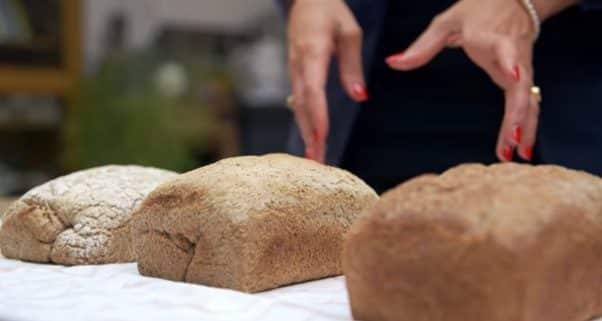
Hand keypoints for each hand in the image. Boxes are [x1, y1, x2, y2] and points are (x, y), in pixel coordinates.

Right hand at [287, 0, 367, 162]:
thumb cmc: (330, 12)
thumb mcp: (350, 33)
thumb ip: (352, 65)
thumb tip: (360, 96)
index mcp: (312, 52)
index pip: (313, 89)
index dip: (317, 115)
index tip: (322, 136)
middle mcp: (299, 64)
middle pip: (302, 104)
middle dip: (310, 133)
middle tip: (317, 160)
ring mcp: (294, 69)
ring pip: (299, 105)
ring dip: (306, 131)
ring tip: (314, 157)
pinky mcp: (295, 72)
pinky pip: (299, 100)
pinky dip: (306, 120)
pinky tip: (312, 137)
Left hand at [386, 0, 577, 161]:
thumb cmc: (477, 10)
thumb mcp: (446, 23)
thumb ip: (421, 47)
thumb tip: (392, 62)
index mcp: (495, 38)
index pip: (506, 49)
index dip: (510, 62)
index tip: (512, 77)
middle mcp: (514, 55)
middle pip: (522, 86)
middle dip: (520, 113)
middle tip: (513, 140)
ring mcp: (521, 67)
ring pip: (529, 99)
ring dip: (526, 126)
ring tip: (519, 154)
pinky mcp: (522, 77)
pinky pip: (528, 103)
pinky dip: (526, 124)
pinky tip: (520, 148)